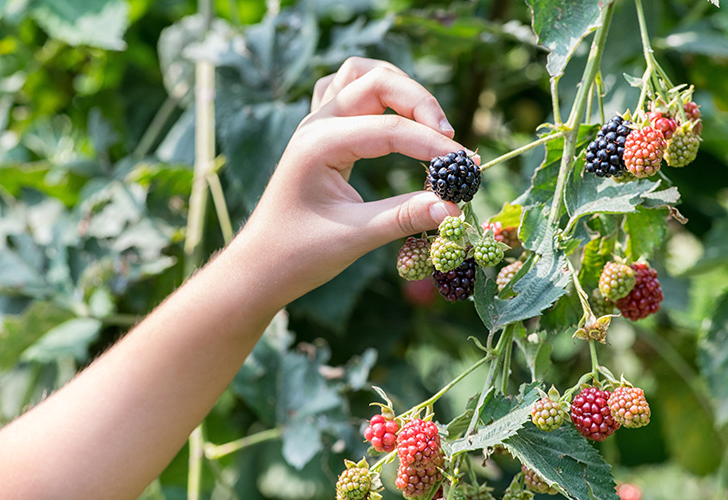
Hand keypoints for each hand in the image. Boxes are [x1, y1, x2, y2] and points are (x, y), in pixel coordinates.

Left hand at [235, 57, 476, 307]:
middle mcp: (316, 123)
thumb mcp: (355, 237)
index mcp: (319, 143)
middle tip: (450, 143)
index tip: (468, 166)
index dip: (434, 146)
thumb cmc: (298, 254)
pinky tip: (392, 116)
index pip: (391, 129)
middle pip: (378, 81)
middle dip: (421, 104)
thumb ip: (405, 216)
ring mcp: (315, 124)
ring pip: (361, 75)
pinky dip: (375, 94)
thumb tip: (454, 207)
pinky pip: (346, 91)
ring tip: (428, 124)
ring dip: (398, 89)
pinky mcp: (319, 134)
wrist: (259, 266)